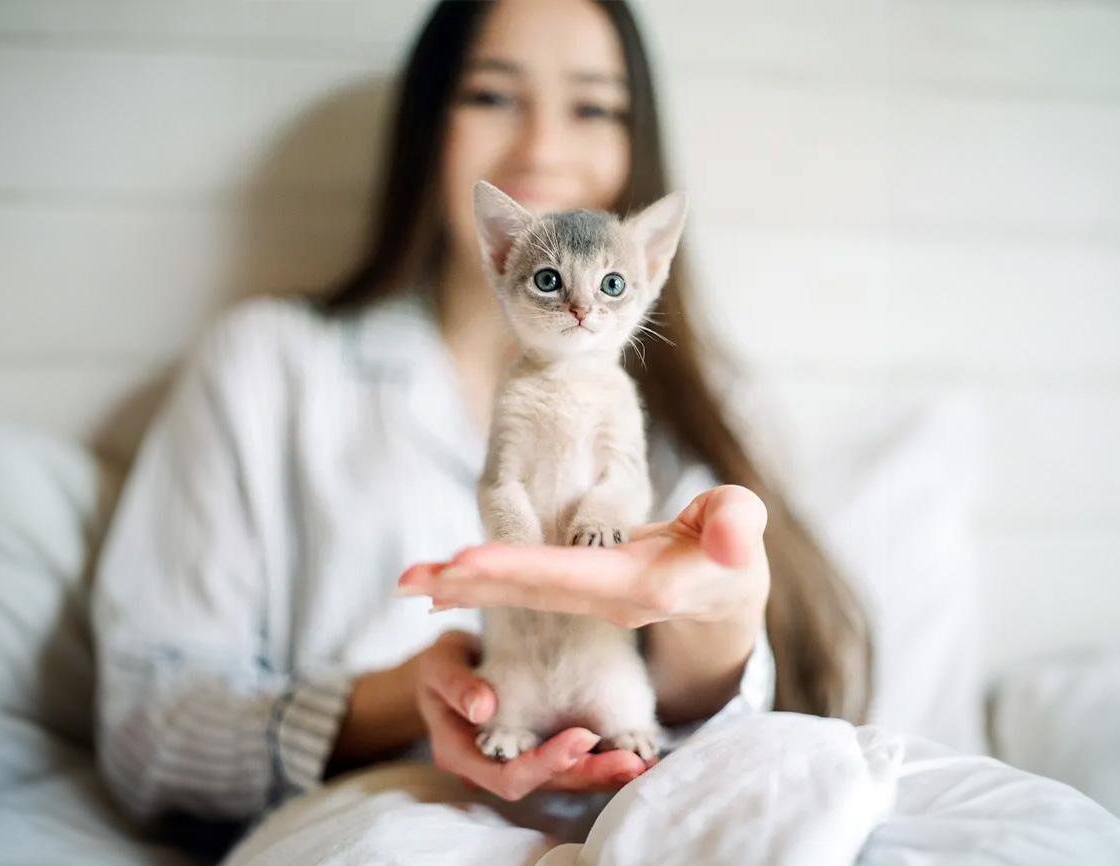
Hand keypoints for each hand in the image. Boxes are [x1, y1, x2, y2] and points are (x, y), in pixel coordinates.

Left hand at [398, 485, 769, 630]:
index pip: (574, 576)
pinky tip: (443, 580)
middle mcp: (608, 601)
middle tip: (412, 580)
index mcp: (643, 585)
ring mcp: (590, 601)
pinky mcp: (579, 592)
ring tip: (410, 581)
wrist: (725, 584)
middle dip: (471, 584)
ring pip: (519, 594)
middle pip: (530, 593)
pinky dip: (483, 584)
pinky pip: (524, 589)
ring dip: (464, 587)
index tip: (469, 559)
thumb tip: (729, 538)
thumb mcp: (742, 526)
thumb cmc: (732, 545)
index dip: (521, 567)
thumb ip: (737, 527)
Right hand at [414, 630, 655, 800]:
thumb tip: (483, 708)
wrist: (446, 667)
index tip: (581, 738)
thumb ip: (455, 685)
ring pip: (563, 776)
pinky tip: (632, 750)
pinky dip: (600, 756)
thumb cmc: (439, 666)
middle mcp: (493, 766)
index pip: (508, 774)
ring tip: (642, 762)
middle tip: (631, 763)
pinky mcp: (538, 746)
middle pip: (545, 783)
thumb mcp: (438, 666)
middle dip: (589, 773)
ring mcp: (517, 759)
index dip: (546, 762)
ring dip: (602, 771)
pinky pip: (570, 759)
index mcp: (463, 754)